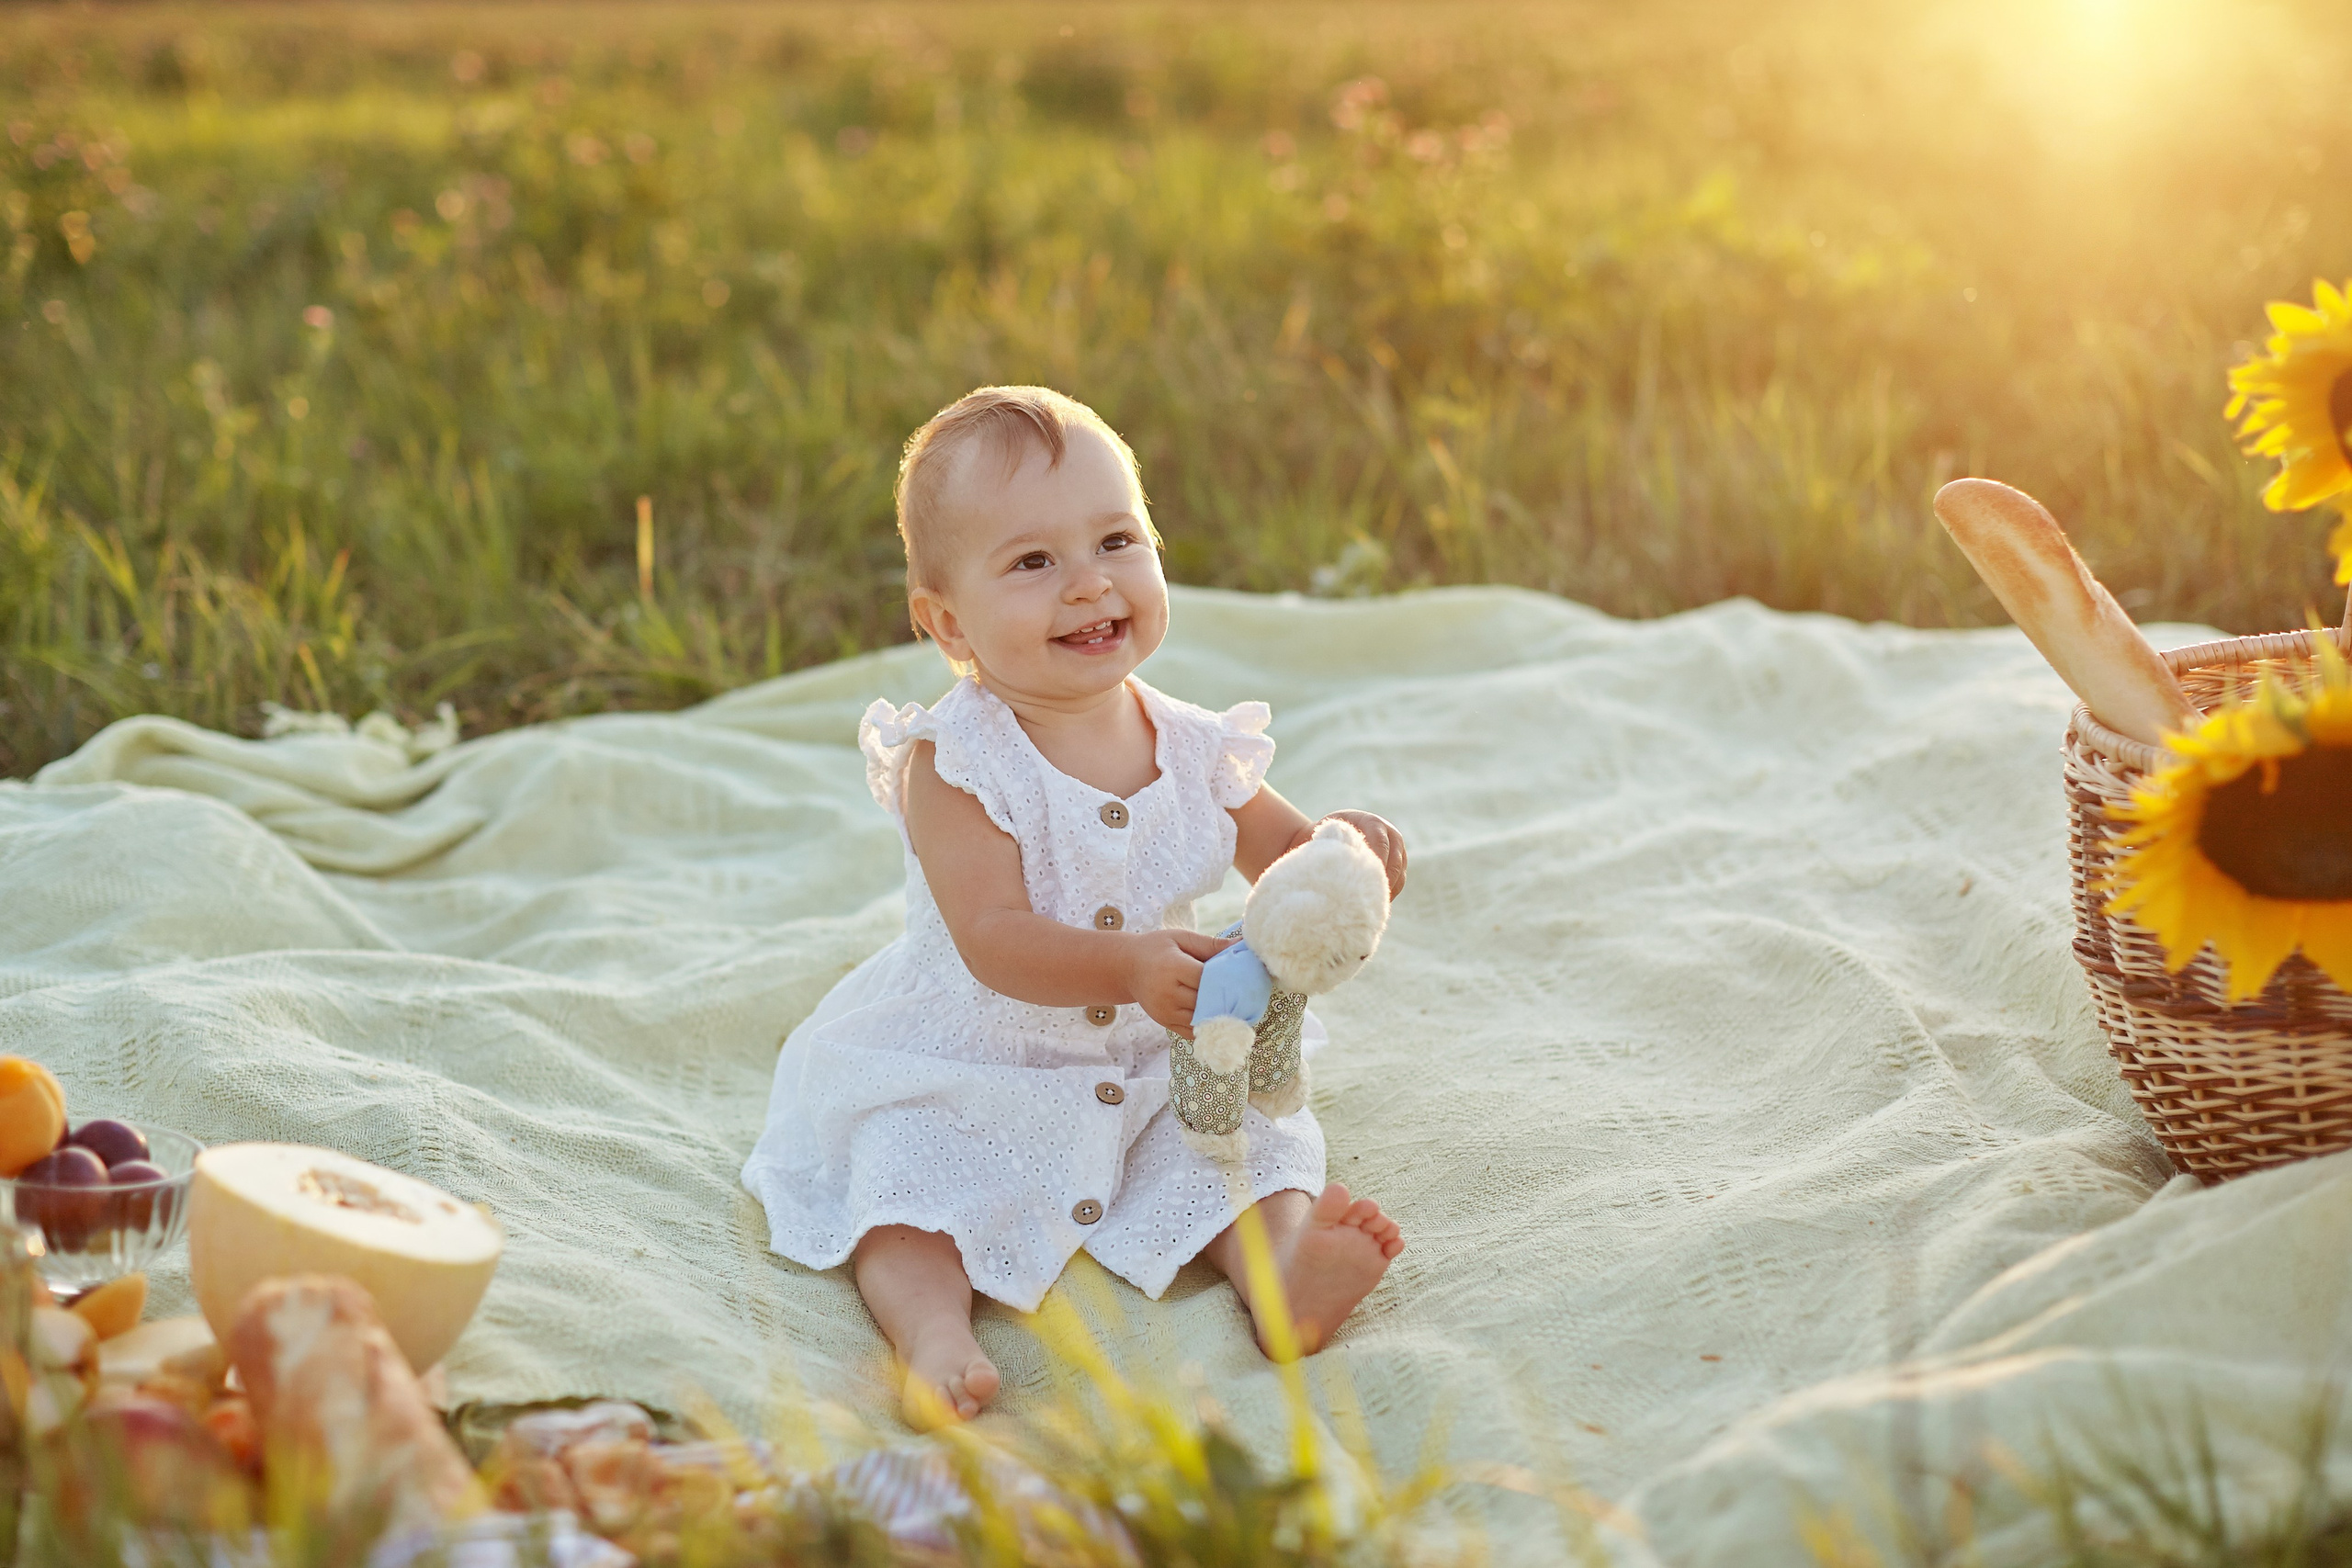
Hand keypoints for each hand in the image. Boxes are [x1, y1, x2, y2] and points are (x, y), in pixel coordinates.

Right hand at [1120, 929, 1234, 1037]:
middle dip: (1227, 997)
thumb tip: (1242, 944)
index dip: (1227, 978)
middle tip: (1248, 993)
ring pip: (1202, 1019)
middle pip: (1206, 1000)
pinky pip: (1193, 1031)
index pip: (1207, 978)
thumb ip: (1211, 944)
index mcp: (1172, 967)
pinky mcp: (1164, 1022)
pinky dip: (1208, 1025)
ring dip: (1220, 1014)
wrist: (1126, 968)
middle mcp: (1167, 992)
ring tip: (1238, 1006)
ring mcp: (1165, 1011)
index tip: (1244, 976)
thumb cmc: (1157, 949)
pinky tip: (1219, 1017)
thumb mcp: (1181, 939)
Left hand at [1320, 810, 1407, 898]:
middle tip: (1368, 899)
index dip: (1375, 863)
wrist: (1338, 831)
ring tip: (1371, 905)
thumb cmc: (1329, 835)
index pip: (1380, 844)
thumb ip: (1335, 845)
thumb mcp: (1330, 835)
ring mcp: (1398, 849)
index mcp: (1373, 823)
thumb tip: (1337, 868)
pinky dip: (1390, 892)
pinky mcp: (1400, 863)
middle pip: (1394, 862)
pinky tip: (1375, 903)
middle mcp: (1390, 834)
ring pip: (1399, 874)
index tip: (1364, 881)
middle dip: (1382, 882)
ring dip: (1387, 890)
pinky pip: (1400, 881)